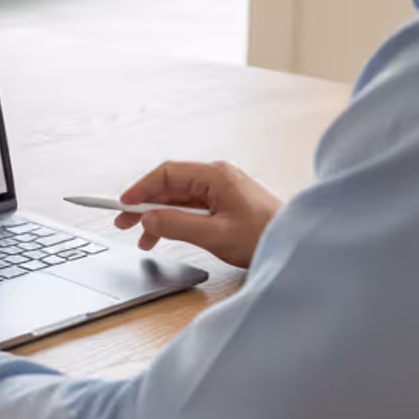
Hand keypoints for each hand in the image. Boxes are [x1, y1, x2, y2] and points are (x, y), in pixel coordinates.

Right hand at [114, 160, 282, 268]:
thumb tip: (148, 219)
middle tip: (124, 224)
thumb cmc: (263, 236)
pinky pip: (192, 209)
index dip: (141, 189)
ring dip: (158, 217)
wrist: (296, 244)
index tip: (123, 205)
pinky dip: (174, 221)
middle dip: (145, 205)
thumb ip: (177, 225)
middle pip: (170, 186)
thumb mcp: (215, 234)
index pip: (167, 174)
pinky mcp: (225, 205)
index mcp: (215, 176)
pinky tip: (165, 236)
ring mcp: (222, 191)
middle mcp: (217, 178)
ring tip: (143, 239)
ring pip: (179, 199)